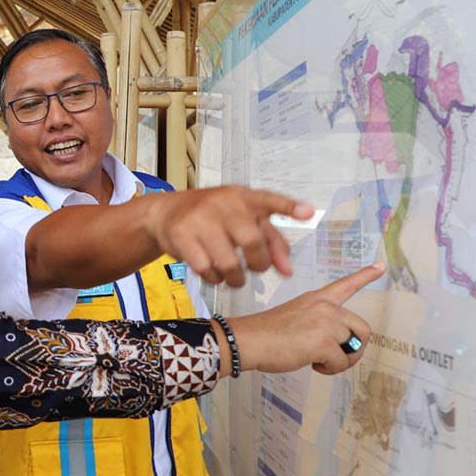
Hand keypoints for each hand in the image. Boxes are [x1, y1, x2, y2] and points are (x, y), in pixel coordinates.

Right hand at [147, 186, 314, 285]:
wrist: (166, 212)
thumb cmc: (213, 218)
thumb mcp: (243, 220)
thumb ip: (271, 242)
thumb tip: (288, 271)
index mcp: (243, 196)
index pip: (269, 200)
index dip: (289, 207)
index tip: (308, 212)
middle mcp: (222, 203)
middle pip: (252, 241)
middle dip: (259, 264)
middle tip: (256, 268)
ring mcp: (200, 219)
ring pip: (229, 263)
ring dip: (236, 278)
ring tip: (234, 276)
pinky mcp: (182, 235)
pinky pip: (206, 269)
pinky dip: (214, 279)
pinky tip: (213, 273)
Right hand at [226, 262, 384, 374]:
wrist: (249, 340)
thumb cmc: (267, 333)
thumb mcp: (296, 317)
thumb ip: (319, 323)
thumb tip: (336, 346)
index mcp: (317, 299)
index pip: (345, 284)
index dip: (366, 275)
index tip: (381, 265)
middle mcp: (325, 307)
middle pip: (363, 329)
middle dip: (355, 347)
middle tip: (337, 356)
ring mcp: (326, 323)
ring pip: (354, 348)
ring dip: (342, 361)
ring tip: (320, 361)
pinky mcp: (324, 342)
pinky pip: (341, 362)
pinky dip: (329, 369)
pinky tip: (312, 364)